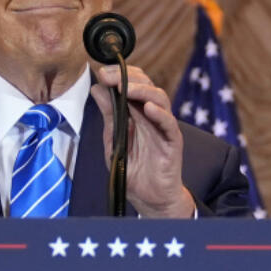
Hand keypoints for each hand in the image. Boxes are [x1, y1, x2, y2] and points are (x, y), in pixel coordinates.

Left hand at [91, 64, 195, 217]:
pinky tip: (148, 108)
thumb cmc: (133, 170)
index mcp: (138, 113)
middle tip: (108, 76)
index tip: (101, 72)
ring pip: (160, 99)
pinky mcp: (173, 142)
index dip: (119, 74)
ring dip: (141, 90)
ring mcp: (164, 127)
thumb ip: (108, 115)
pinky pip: (169, 124)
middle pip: (146, 85)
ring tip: (124, 88)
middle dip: (127, 77)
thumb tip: (97, 88)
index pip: (133, 84)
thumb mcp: (113, 140)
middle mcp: (152, 116)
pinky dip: (160, 114)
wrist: (148, 198)